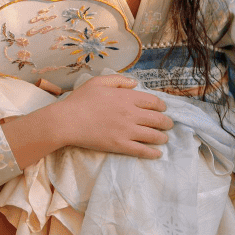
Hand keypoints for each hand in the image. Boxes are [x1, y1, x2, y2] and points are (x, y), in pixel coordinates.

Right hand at [50, 75, 174, 158]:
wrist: (66, 121)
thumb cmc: (80, 100)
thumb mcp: (98, 82)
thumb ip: (118, 80)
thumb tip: (134, 83)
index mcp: (127, 97)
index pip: (153, 102)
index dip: (162, 106)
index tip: (163, 109)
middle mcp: (131, 113)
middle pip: (157, 119)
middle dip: (166, 123)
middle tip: (168, 125)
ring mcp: (127, 130)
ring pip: (153, 135)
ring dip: (162, 137)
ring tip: (164, 138)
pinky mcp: (120, 145)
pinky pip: (141, 150)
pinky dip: (152, 152)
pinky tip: (157, 153)